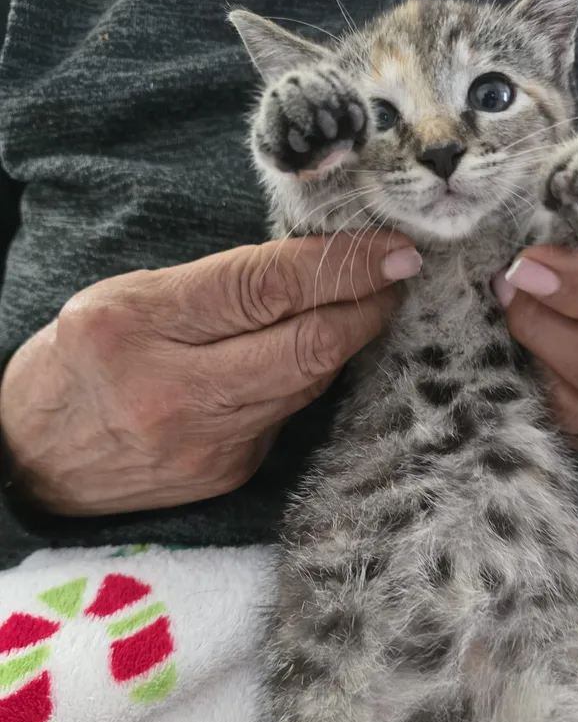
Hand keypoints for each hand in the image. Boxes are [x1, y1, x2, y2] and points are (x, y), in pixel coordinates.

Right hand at [0, 231, 419, 514]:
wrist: (35, 460)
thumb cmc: (81, 360)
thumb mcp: (126, 297)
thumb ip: (215, 285)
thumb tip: (312, 269)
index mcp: (137, 324)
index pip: (266, 287)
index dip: (343, 264)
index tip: (393, 249)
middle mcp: (174, 391)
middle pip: (307, 347)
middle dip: (367, 307)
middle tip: (398, 276)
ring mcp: (206, 443)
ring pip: (309, 382)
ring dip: (348, 340)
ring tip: (367, 305)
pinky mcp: (228, 473)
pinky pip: (289, 413)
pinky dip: (309, 378)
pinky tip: (314, 354)